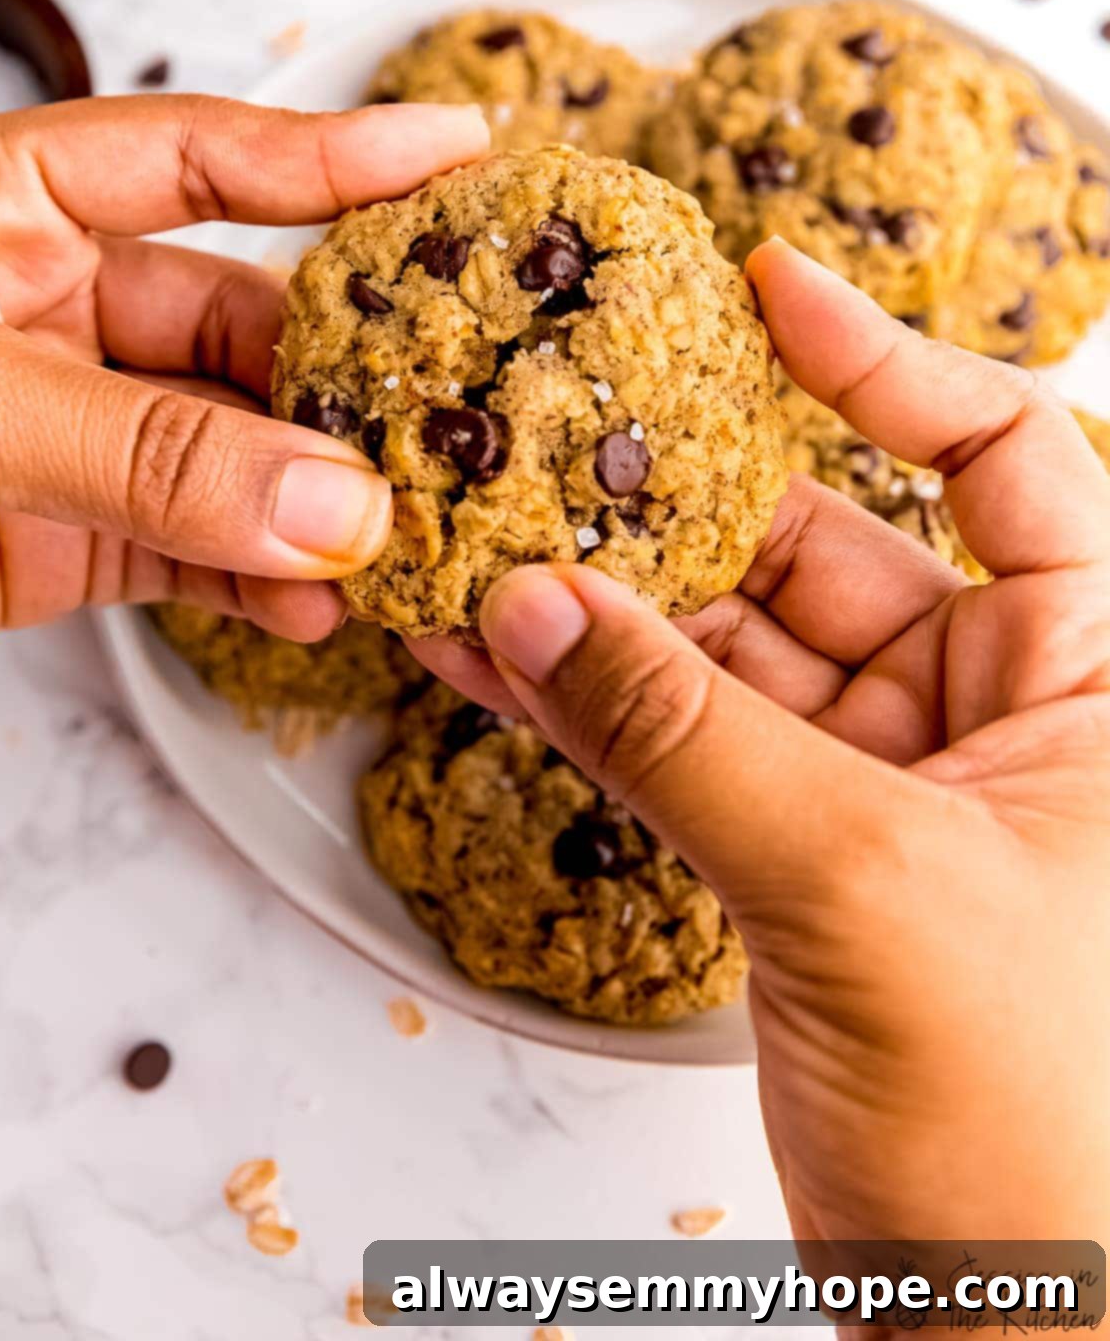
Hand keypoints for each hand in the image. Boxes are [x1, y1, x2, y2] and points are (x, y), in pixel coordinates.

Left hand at [0, 94, 486, 679]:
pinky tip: (315, 598)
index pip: (192, 155)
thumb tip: (330, 506)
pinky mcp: (41, 546)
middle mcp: (25, 305)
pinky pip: (182, 548)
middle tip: (435, 414)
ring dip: (306, 494)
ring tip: (393, 533)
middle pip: (227, 317)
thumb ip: (142, 455)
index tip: (456, 151)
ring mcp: (43, 430)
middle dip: (331, 374)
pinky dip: (254, 576)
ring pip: (219, 446)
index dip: (330, 155)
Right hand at [427, 239, 1109, 1240]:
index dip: (890, 362)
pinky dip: (597, 710)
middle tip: (556, 440)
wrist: (1018, 1328)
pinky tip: (493, 666)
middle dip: (688, 504)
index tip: (770, 291)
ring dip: (610, 613)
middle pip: (830, 545)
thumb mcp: (870, 890)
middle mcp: (1001, 712)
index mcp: (1098, 678)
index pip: (1007, 457)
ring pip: (735, 653)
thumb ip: (687, 738)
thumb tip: (539, 606)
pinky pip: (692, 748)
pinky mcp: (806, 859)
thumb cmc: (1050, 1126)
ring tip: (480, 550)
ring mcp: (893, 787)